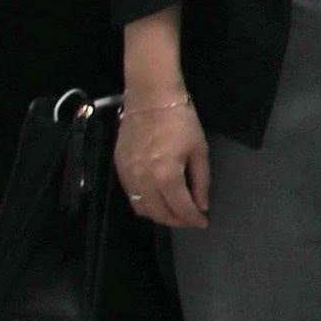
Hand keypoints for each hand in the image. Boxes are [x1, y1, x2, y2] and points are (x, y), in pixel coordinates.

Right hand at [115, 95, 211, 232]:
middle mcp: (143, 180)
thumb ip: (201, 181)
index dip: (193, 219)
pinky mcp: (118, 168)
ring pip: (142, 209)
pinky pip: (131, 195)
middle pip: (159, 214)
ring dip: (159, 215)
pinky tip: (157, 199)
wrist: (150, 98)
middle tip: (190, 219)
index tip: (202, 222)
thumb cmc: (180, 121)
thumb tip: (202, 204)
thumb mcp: (199, 150)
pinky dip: (145, 203)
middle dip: (177, 221)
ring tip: (175, 212)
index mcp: (166, 175)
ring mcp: (127, 175)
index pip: (180, 208)